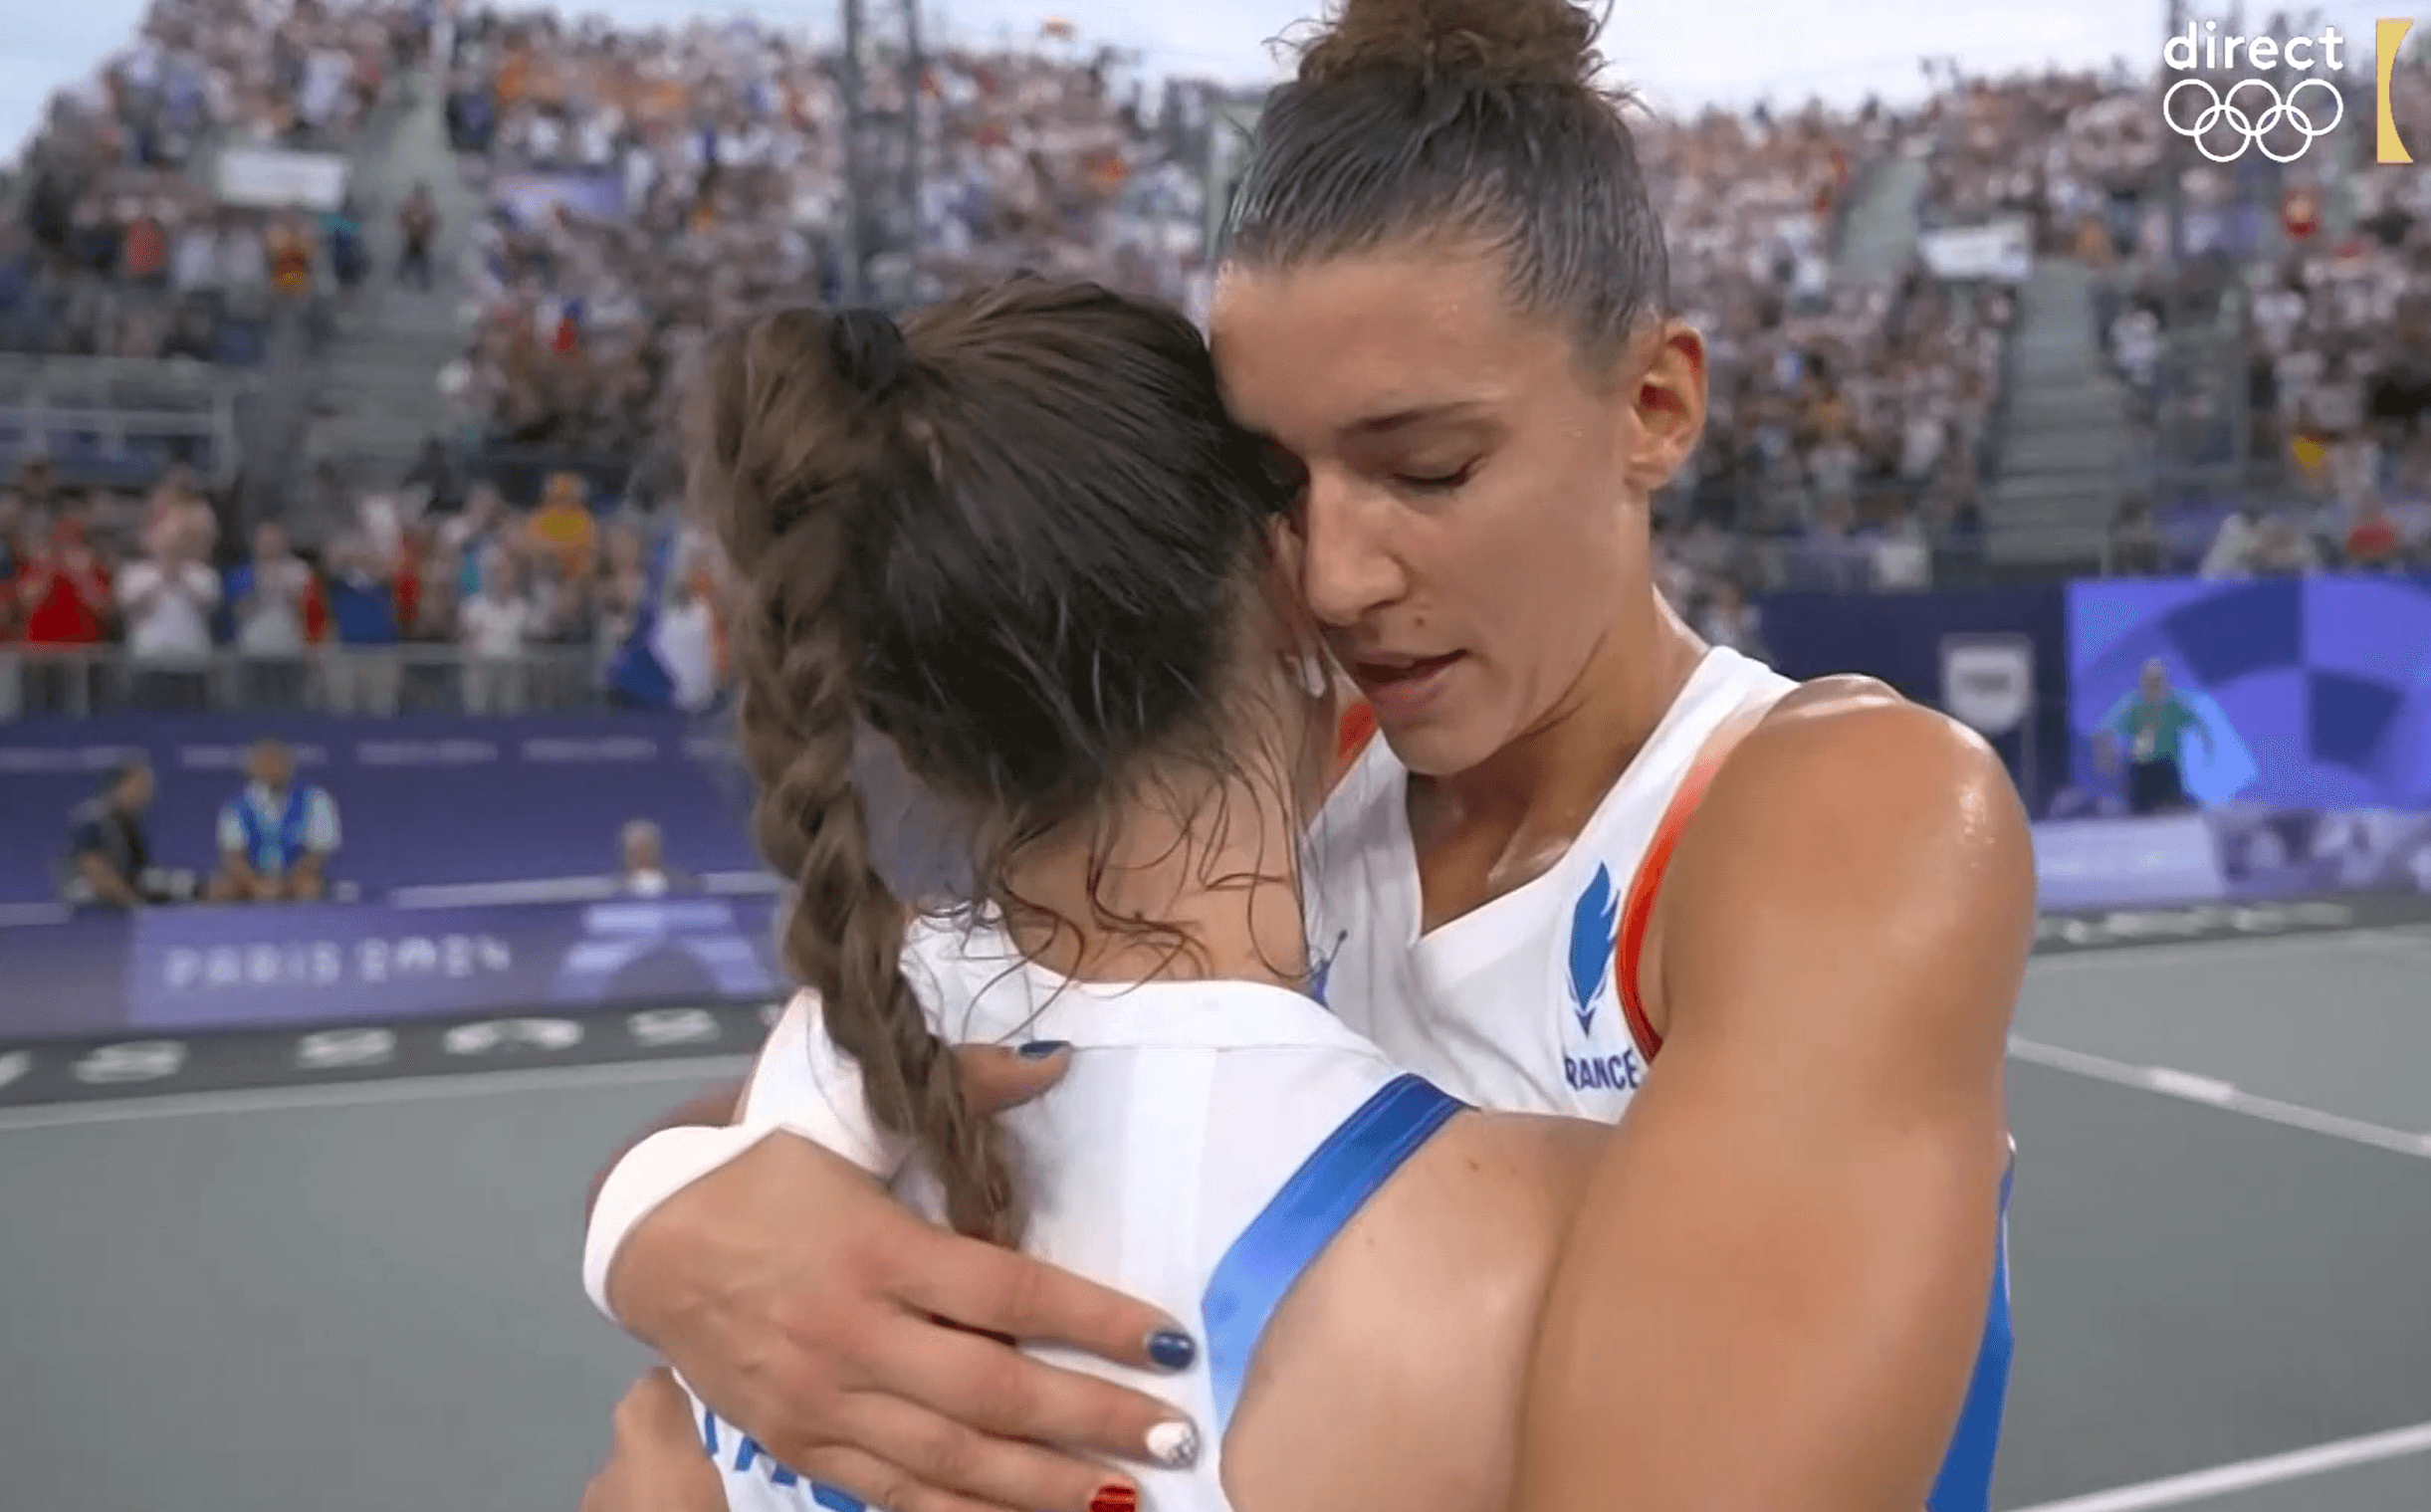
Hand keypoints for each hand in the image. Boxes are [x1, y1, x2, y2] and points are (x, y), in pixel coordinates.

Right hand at [609, 1046, 1197, 1511]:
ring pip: (953, 1462)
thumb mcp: (847, 1110)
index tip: (1172, 1344)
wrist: (646, 1234)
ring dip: (1046, 1487)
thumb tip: (1055, 1062)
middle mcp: (854, 1334)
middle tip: (1177, 1440)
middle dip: (1097, 1422)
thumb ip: (961, 1086)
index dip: (1099, 1323)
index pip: (1012, 1293)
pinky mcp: (799, 1443)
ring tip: (1125, 1498)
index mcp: (877, 1248)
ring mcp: (824, 1401)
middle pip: (996, 1393)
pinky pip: (894, 1495)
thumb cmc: (762, 1168)